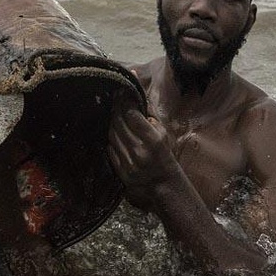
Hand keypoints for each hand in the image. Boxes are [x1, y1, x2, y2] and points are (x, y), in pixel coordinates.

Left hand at [107, 91, 178, 209]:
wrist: (164, 186)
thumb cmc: (165, 156)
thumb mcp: (164, 134)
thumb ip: (151, 116)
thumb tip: (140, 96)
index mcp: (153, 140)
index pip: (132, 115)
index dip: (125, 100)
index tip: (122, 90)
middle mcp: (139, 150)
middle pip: (119, 123)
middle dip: (116, 107)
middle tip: (115, 96)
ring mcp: (128, 162)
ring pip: (112, 134)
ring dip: (112, 121)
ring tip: (114, 113)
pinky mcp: (120, 170)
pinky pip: (110, 148)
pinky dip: (111, 138)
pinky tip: (114, 132)